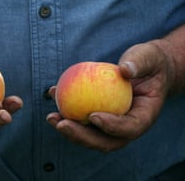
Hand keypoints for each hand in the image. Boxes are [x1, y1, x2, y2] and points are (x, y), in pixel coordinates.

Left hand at [47, 40, 173, 150]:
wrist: (144, 70)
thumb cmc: (147, 63)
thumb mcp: (147, 57)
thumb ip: (139, 62)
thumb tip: (126, 69)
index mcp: (143, 116)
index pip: (130, 128)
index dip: (112, 127)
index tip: (94, 115)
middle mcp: (126, 126)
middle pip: (105, 141)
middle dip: (82, 136)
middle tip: (62, 124)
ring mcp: (111, 124)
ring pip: (90, 135)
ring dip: (69, 130)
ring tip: (51, 117)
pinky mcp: (98, 116)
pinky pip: (81, 118)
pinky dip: (66, 111)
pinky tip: (52, 94)